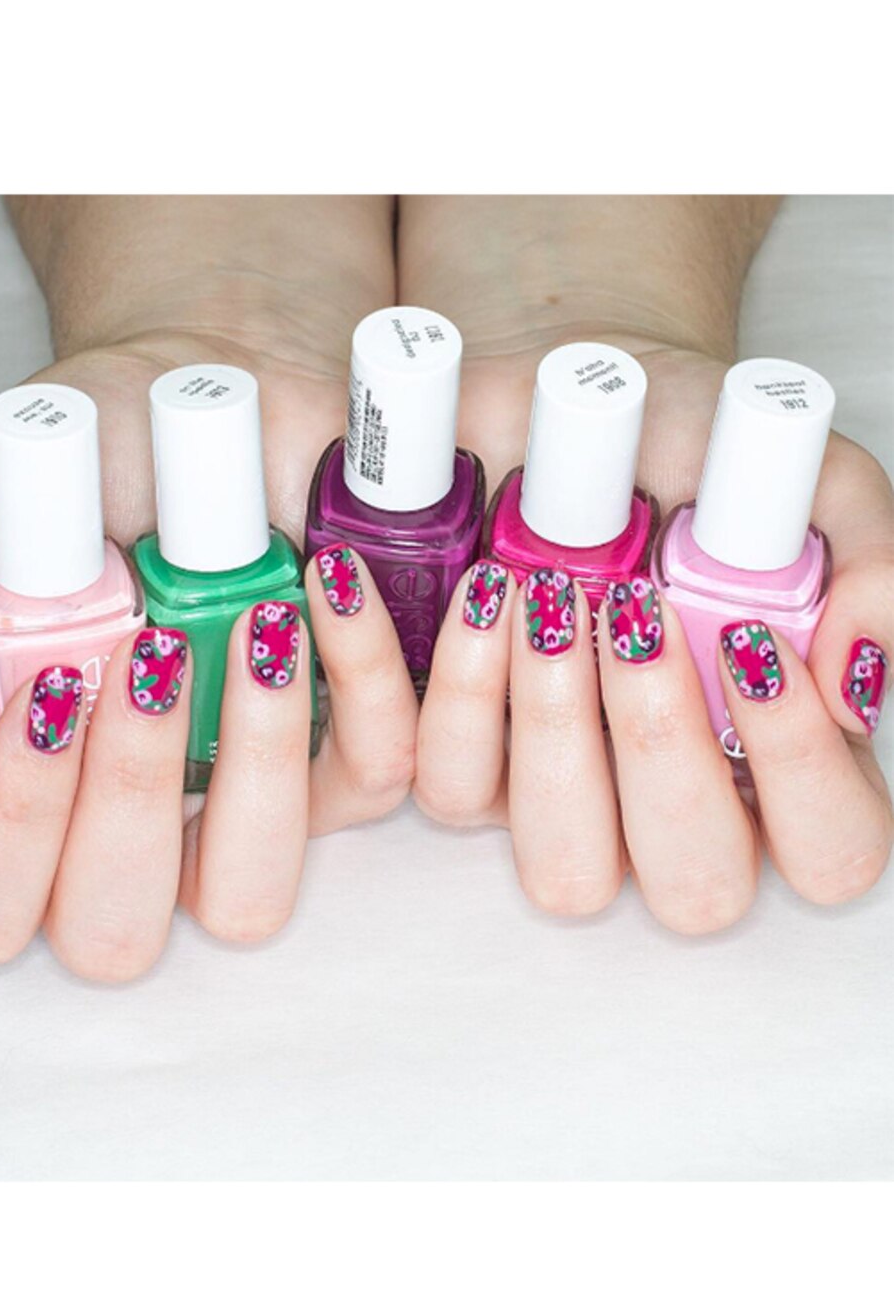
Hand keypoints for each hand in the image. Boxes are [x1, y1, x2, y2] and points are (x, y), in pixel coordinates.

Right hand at [0, 200, 416, 977]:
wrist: (208, 388)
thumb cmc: (82, 454)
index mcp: (16, 784)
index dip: (13, 827)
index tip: (53, 682)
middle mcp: (127, 819)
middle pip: (112, 935)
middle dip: (128, 802)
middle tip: (149, 654)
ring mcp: (242, 804)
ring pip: (253, 893)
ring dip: (258, 767)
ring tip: (259, 619)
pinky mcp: (351, 754)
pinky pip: (380, 775)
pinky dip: (369, 679)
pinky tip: (338, 574)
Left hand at [403, 197, 892, 931]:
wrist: (573, 400)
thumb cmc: (701, 452)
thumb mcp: (808, 479)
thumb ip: (868, 563)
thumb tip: (852, 678)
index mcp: (781, 758)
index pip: (832, 849)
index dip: (798, 769)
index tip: (749, 638)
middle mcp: (675, 805)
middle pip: (695, 890)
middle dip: (661, 750)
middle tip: (633, 609)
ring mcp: (563, 804)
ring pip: (561, 869)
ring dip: (548, 732)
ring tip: (537, 589)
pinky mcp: (463, 768)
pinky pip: (439, 786)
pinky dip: (441, 690)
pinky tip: (468, 590)